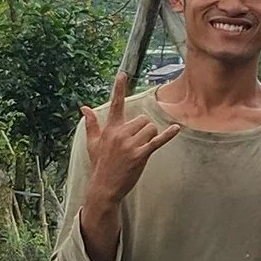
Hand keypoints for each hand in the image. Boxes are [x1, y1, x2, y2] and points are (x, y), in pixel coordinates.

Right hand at [81, 70, 180, 206]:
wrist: (103, 187)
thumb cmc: (99, 164)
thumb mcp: (92, 143)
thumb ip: (91, 124)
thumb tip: (84, 108)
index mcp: (110, 129)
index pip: (116, 104)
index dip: (119, 88)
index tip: (123, 73)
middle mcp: (119, 134)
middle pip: (143, 119)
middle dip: (144, 129)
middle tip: (136, 144)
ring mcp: (130, 144)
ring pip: (151, 129)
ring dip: (151, 137)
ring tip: (141, 149)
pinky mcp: (140, 155)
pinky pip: (157, 141)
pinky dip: (168, 135)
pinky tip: (176, 129)